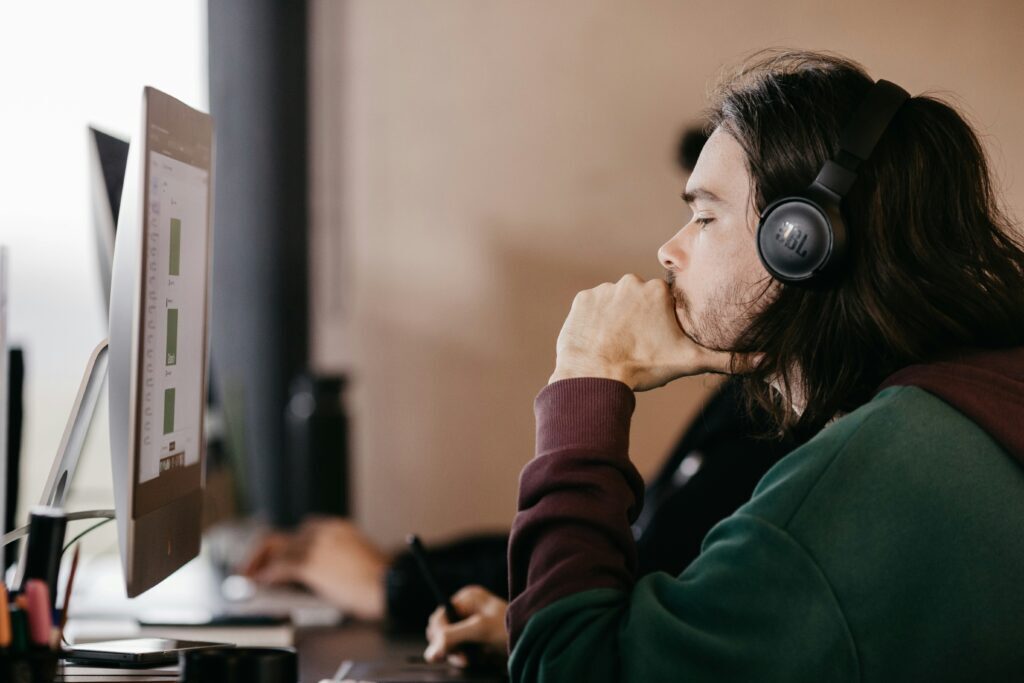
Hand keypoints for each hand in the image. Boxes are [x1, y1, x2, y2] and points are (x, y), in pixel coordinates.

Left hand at [240, 517, 388, 619]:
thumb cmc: (379, 580)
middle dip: (263, 551)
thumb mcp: (355, 559)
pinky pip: (280, 566)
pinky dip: (266, 574)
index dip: (282, 546)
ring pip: (275, 547)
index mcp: (336, 528)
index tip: (274, 557)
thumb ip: (333, 559)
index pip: (300, 532)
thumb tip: (311, 576)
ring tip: (248, 576)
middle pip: (282, 536)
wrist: (389, 583)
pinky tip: (260, 583)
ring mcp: (316, 544)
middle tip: (251, 566)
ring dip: (258, 562)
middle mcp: (323, 531)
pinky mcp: (310, 562)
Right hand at [424, 586, 507, 667]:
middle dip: (449, 647)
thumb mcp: (480, 630)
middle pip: (441, 632)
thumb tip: (430, 653)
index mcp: (467, 599)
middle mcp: (467, 611)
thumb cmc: (511, 630)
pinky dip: (465, 659)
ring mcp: (471, 627)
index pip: (439, 617)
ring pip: (448, 644)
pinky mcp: (476, 643)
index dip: (439, 635)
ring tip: (472, 659)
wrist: (534, 644)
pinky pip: (459, 652)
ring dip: (457, 655)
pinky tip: (477, 660)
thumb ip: (452, 637)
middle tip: (464, 657)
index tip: (443, 651)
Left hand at [549, 274, 732, 390]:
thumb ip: (727, 359)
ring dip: (617, 320)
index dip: (662, 324)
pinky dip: (596, 322)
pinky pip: (592, 308)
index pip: (664, 303)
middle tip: (637, 345)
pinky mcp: (582, 300)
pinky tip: (600, 340)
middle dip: (640, 320)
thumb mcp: (689, 362)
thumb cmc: (643, 367)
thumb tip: (765, 360)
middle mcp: (631, 282)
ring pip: (616, 304)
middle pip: (639, 301)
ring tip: (617, 345)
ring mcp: (604, 290)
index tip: (656, 341)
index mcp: (658, 291)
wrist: (596, 376)